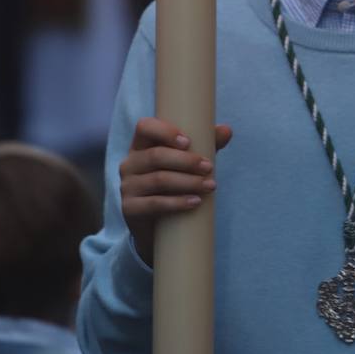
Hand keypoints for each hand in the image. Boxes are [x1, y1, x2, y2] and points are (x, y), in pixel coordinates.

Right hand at [120, 117, 232, 266]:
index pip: (144, 127)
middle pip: (156, 155)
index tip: (188, 141)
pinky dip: (178, 202)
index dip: (164, 131)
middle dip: (186, 161)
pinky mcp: (129, 209)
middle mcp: (129, 163)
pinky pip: (154, 204)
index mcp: (140, 145)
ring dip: (188, 182)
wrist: (156, 226)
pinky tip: (195, 202)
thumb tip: (227, 130)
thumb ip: (206, 144)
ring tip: (210, 185)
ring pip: (159, 179)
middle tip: (209, 167)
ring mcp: (127, 186)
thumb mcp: (187, 162)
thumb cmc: (172, 184)